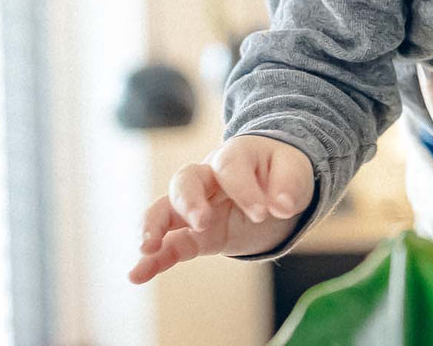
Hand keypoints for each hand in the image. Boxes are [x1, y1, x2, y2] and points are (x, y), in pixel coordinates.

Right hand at [128, 134, 313, 283]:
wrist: (275, 186)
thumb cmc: (281, 172)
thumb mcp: (295, 171)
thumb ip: (290, 185)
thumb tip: (282, 206)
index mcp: (234, 156)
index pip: (229, 167)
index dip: (243, 189)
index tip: (263, 212)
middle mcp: (208, 178)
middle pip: (185, 180)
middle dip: (188, 201)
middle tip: (202, 222)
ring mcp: (197, 207)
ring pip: (165, 210)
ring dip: (154, 227)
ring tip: (148, 248)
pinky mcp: (196, 235)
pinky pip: (171, 245)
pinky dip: (154, 260)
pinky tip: (137, 275)